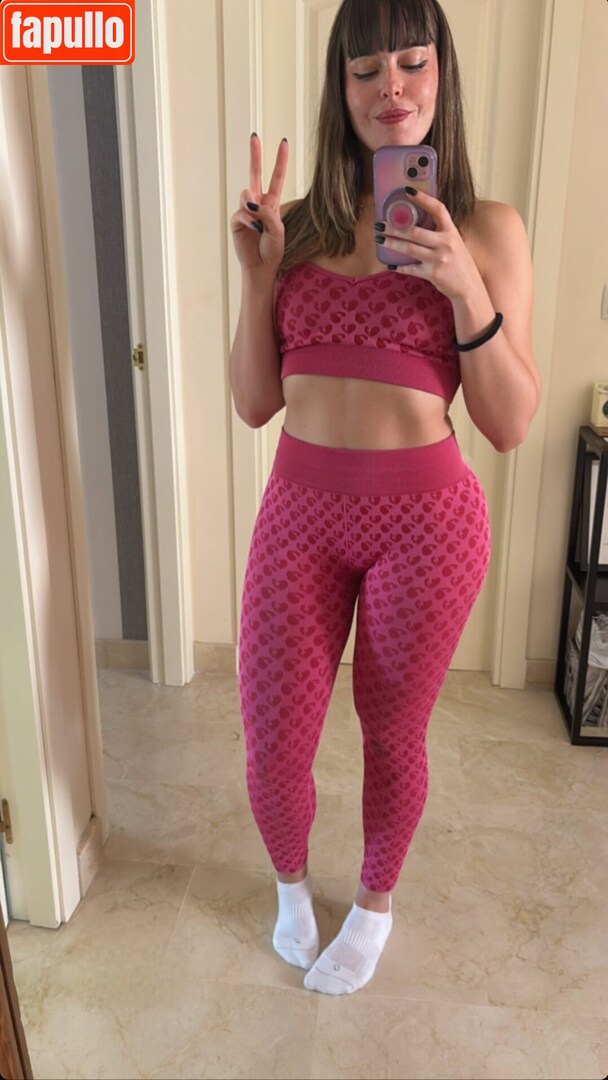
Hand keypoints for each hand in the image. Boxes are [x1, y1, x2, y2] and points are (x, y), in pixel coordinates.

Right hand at [230, 134, 288, 276]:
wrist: (262, 267)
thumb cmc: (273, 250)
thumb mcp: (277, 229)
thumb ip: (267, 213)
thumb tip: (250, 203)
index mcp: (272, 203)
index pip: (276, 177)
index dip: (280, 160)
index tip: (284, 142)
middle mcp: (258, 203)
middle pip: (255, 173)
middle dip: (255, 154)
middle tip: (253, 136)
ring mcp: (246, 211)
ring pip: (247, 195)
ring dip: (254, 208)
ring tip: (259, 226)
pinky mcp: (237, 221)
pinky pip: (242, 213)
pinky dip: (249, 221)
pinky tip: (254, 231)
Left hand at [376, 189, 481, 301]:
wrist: (469, 287)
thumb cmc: (459, 263)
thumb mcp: (455, 243)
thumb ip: (440, 233)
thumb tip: (417, 223)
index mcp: (452, 231)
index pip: (438, 209)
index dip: (423, 199)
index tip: (408, 191)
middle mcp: (446, 243)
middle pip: (415, 232)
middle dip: (395, 227)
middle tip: (380, 223)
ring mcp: (439, 259)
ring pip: (409, 248)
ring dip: (391, 243)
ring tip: (379, 239)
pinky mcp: (432, 274)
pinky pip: (410, 269)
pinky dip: (398, 266)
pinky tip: (389, 263)